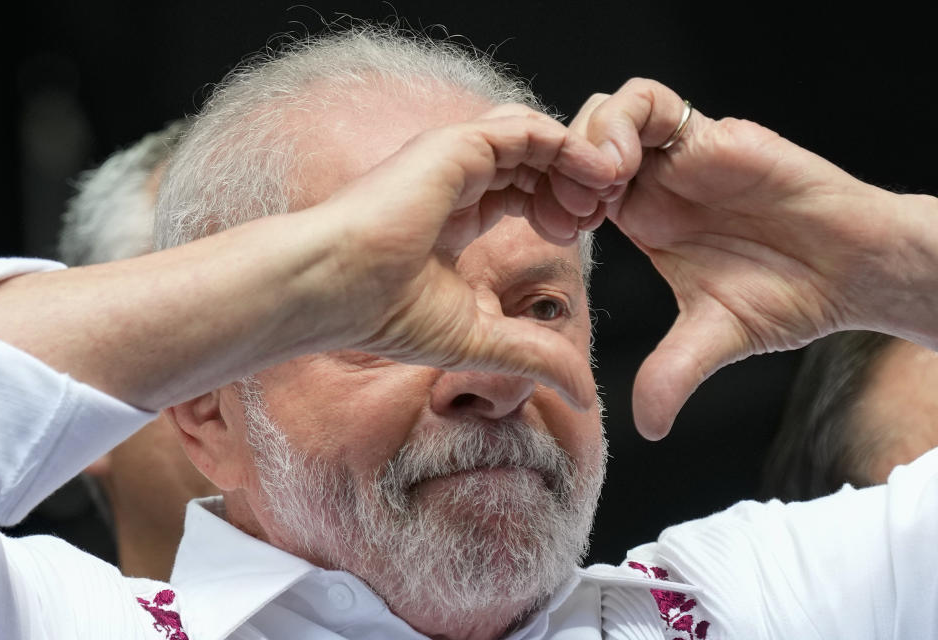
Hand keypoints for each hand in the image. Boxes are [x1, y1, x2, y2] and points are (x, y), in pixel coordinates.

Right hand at [297, 104, 618, 408]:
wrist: (337, 290)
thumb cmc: (386, 313)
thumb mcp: (482, 338)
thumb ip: (536, 356)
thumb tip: (586, 397)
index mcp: (455, 217)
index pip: (519, 193)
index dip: (557, 208)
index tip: (580, 235)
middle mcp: (455, 181)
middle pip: (532, 162)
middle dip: (574, 183)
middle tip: (601, 212)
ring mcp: (455, 159)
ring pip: (533, 138)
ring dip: (575, 161)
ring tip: (603, 192)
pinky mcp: (456, 146)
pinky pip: (526, 129)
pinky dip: (566, 147)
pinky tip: (592, 175)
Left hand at [571, 79, 937, 438]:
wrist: (854, 269)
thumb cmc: (790, 297)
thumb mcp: (714, 338)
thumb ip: (672, 374)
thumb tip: (647, 428)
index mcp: (643, 220)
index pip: (572, 191)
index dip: (549, 203)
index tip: (551, 235)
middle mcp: (654, 183)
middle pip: (577, 146)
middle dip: (556, 169)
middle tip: (566, 211)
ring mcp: (679, 154)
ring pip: (605, 113)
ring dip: (584, 143)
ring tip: (595, 189)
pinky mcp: (710, 133)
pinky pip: (650, 100)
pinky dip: (622, 123)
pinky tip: (620, 167)